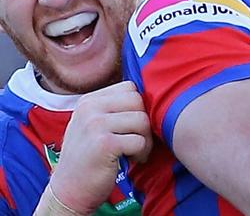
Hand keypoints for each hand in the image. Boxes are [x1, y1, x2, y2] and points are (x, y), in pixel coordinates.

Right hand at [49, 81, 151, 213]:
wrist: (68, 191)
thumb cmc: (88, 157)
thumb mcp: (93, 124)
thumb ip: (113, 107)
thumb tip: (152, 95)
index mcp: (88, 101)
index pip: (129, 87)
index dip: (137, 106)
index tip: (132, 125)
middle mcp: (89, 109)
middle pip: (138, 101)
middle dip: (144, 121)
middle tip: (138, 139)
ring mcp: (95, 125)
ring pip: (142, 120)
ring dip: (145, 139)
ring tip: (136, 150)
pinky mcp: (104, 144)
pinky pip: (139, 140)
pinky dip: (142, 152)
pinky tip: (132, 159)